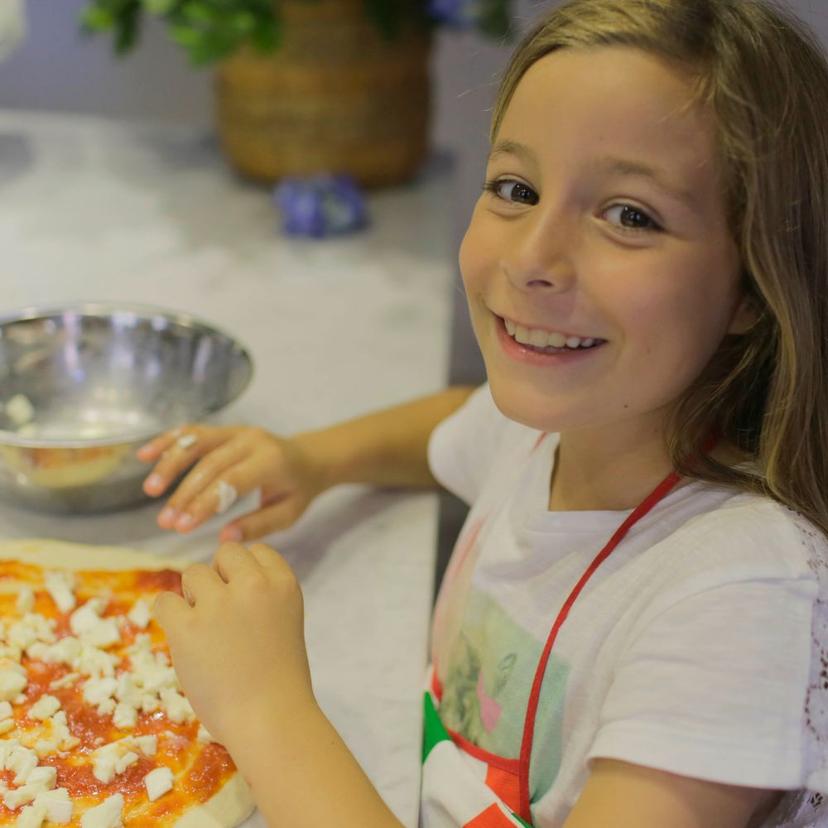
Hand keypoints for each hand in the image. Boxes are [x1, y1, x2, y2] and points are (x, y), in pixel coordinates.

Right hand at [136, 426, 325, 540]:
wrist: (309, 457)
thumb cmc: (298, 490)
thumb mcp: (288, 513)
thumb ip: (257, 525)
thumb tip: (223, 539)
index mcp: (271, 461)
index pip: (231, 481)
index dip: (204, 503)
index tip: (182, 528)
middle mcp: (252, 440)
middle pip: (210, 464)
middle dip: (184, 494)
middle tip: (165, 522)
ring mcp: (238, 431)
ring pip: (197, 443)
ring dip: (170, 465)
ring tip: (150, 490)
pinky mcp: (226, 430)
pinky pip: (194, 432)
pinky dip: (169, 441)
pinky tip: (145, 455)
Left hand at [152, 542, 314, 749]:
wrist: (269, 719)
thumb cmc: (280, 679)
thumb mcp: (285, 620)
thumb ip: (262, 595)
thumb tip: (223, 581)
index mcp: (283, 583)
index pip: (257, 551)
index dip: (245, 572)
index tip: (244, 599)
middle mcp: (253, 585)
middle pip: (224, 554)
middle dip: (220, 577)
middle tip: (221, 613)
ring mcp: (219, 604)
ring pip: (193, 573)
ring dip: (194, 597)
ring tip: (204, 631)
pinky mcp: (187, 627)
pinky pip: (164, 601)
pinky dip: (169, 616)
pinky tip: (182, 636)